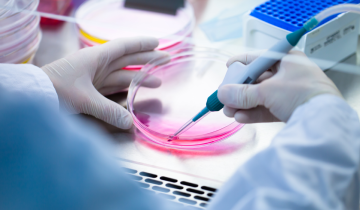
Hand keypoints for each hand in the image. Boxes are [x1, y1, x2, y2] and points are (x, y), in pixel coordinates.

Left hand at [42, 37, 168, 128]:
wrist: (33, 97)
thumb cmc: (55, 90)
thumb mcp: (83, 99)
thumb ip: (108, 111)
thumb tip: (130, 123)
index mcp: (96, 58)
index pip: (124, 47)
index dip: (142, 44)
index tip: (158, 42)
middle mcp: (97, 65)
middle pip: (128, 60)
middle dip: (147, 59)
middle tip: (166, 60)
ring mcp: (94, 78)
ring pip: (123, 75)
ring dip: (140, 78)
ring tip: (158, 82)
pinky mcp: (91, 90)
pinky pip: (114, 88)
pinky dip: (126, 90)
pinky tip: (136, 94)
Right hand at [218, 50, 342, 122]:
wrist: (325, 119)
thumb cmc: (301, 94)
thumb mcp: (267, 91)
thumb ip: (242, 93)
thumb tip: (221, 93)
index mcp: (286, 59)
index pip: (258, 58)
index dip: (241, 63)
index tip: (227, 68)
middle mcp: (288, 73)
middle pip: (256, 80)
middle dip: (239, 90)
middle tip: (224, 97)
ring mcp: (290, 92)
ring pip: (260, 96)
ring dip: (243, 104)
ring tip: (228, 111)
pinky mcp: (290, 108)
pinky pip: (267, 108)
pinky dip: (253, 113)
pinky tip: (240, 117)